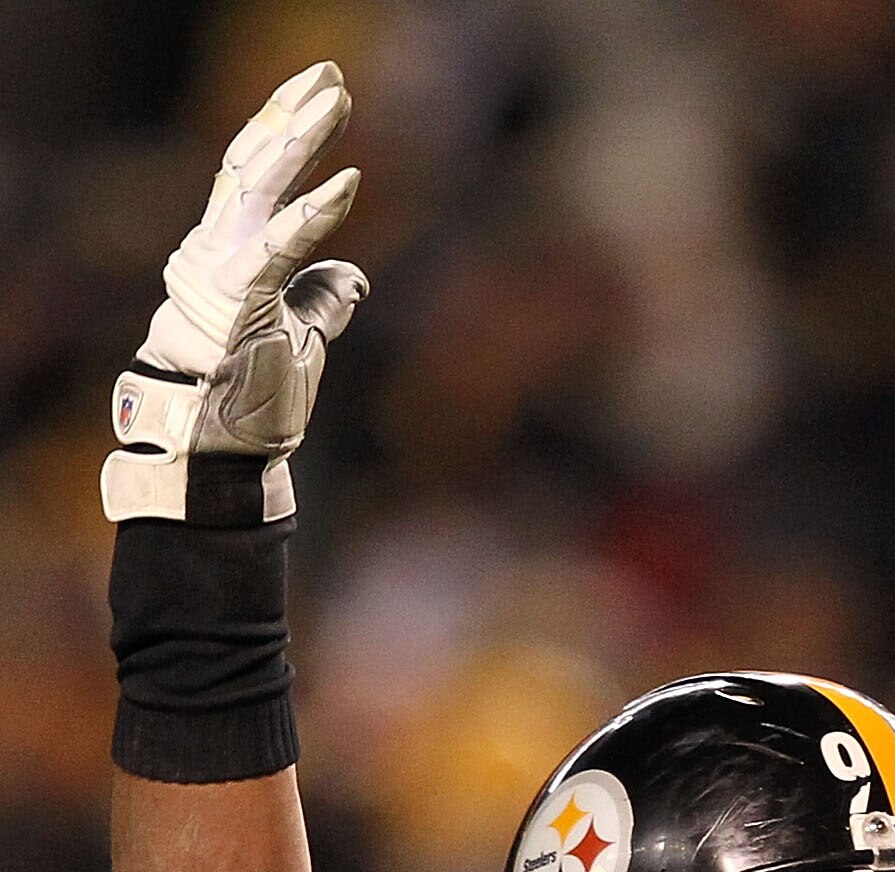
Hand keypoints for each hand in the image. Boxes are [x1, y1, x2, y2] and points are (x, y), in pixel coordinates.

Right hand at [102, 62, 367, 524]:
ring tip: (335, 100)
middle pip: (252, 159)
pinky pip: (282, 246)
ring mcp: (222, 269)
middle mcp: (217, 248)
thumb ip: (322, 300)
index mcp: (229, 253)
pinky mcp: (240, 298)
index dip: (286, 129)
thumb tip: (352, 274)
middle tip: (332, 76)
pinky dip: (314, 213)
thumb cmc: (252, 397)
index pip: (256, 174)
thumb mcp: (302, 339)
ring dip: (298, 137)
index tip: (323, 97)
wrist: (221, 447)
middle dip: (291, 113)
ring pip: (257, 182)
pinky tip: (348, 183)